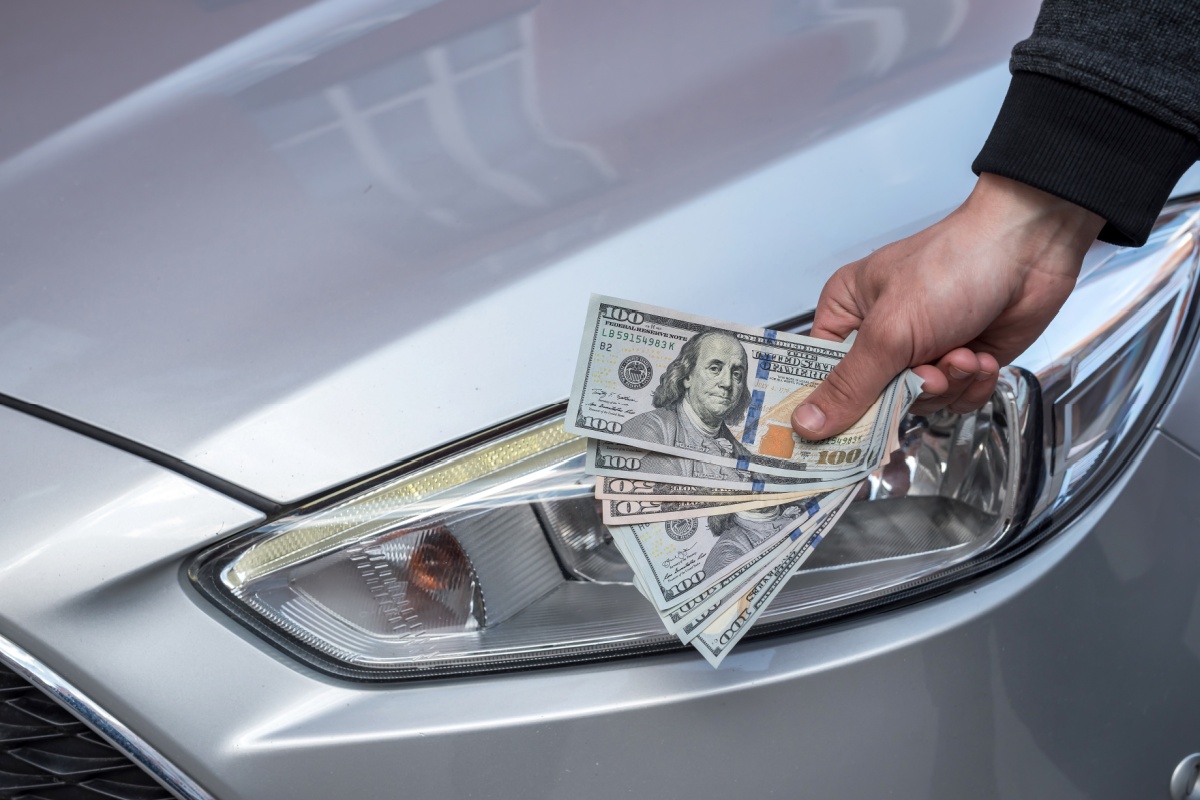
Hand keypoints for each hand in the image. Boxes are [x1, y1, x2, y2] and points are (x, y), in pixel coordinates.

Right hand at [791, 173, 1104, 439]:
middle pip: (873, 399)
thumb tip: (807, 423)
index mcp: (847, 314)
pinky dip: (972, 385)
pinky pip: (955, 400)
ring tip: (962, 354)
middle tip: (928, 375)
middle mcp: (880, 334)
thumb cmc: (954, 264)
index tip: (836, 434)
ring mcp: (922, 349)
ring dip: (948, 385)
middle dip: (908, 391)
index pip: (820, 375)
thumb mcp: (891, 330)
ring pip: (919, 403)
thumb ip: (850, 385)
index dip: (829, 406)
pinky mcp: (960, 361)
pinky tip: (980, 357)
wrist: (1029, 248)